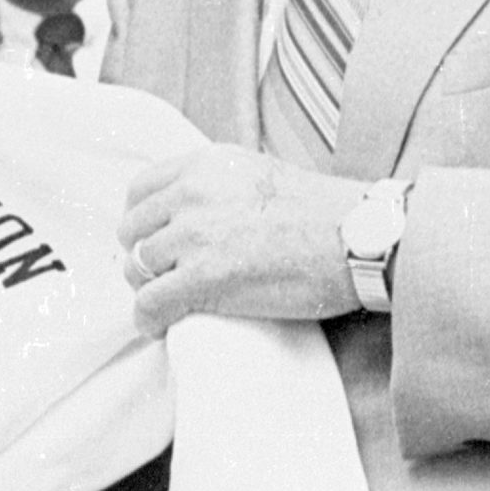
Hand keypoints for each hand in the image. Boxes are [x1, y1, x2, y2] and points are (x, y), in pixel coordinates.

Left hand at [117, 144, 362, 335]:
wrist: (357, 239)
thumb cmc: (323, 213)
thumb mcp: (259, 173)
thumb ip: (217, 185)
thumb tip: (191, 212)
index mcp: (206, 164)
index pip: (140, 190)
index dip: (142, 221)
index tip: (154, 240)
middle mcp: (192, 192)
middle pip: (132, 230)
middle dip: (143, 255)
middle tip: (164, 275)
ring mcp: (195, 234)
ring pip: (137, 267)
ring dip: (149, 288)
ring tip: (169, 301)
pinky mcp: (204, 277)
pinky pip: (150, 303)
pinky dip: (149, 319)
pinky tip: (161, 325)